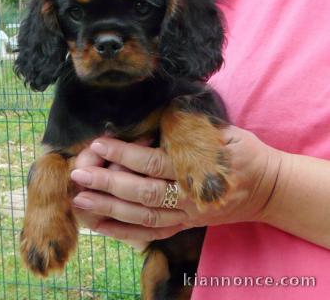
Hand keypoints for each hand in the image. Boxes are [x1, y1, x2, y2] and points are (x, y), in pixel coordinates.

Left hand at [71, 126, 282, 249]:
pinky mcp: (186, 225)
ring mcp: (187, 216)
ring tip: (80, 199)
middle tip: (78, 173)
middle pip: (143, 193)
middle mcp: (190, 198)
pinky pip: (151, 233)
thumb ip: (192, 127)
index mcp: (198, 171)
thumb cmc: (245, 153)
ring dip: (109, 209)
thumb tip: (159, 113)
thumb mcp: (225, 133)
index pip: (155, 164)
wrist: (269, 188)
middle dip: (107, 183)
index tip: (99, 143)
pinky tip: (100, 224)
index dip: (125, 154)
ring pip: (143, 217)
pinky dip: (124, 232)